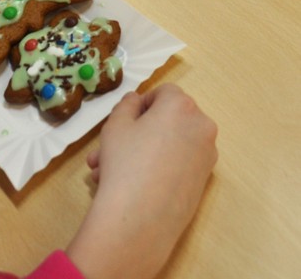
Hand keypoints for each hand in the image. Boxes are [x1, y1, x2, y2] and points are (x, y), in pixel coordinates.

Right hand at [67, 84, 217, 278]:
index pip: (164, 92)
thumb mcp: (116, 124)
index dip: (141, 103)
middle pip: (166, 121)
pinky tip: (127, 183)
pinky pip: (176, 163)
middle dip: (134, 133)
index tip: (124, 121)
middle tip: (106, 148)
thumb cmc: (126, 160)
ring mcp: (206, 157)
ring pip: (168, 145)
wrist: (141, 218)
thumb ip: (127, 104)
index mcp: (182, 107)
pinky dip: (155, 166)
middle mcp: (202, 128)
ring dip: (138, 152)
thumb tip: (137, 101)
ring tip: (105, 171)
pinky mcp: (203, 182)